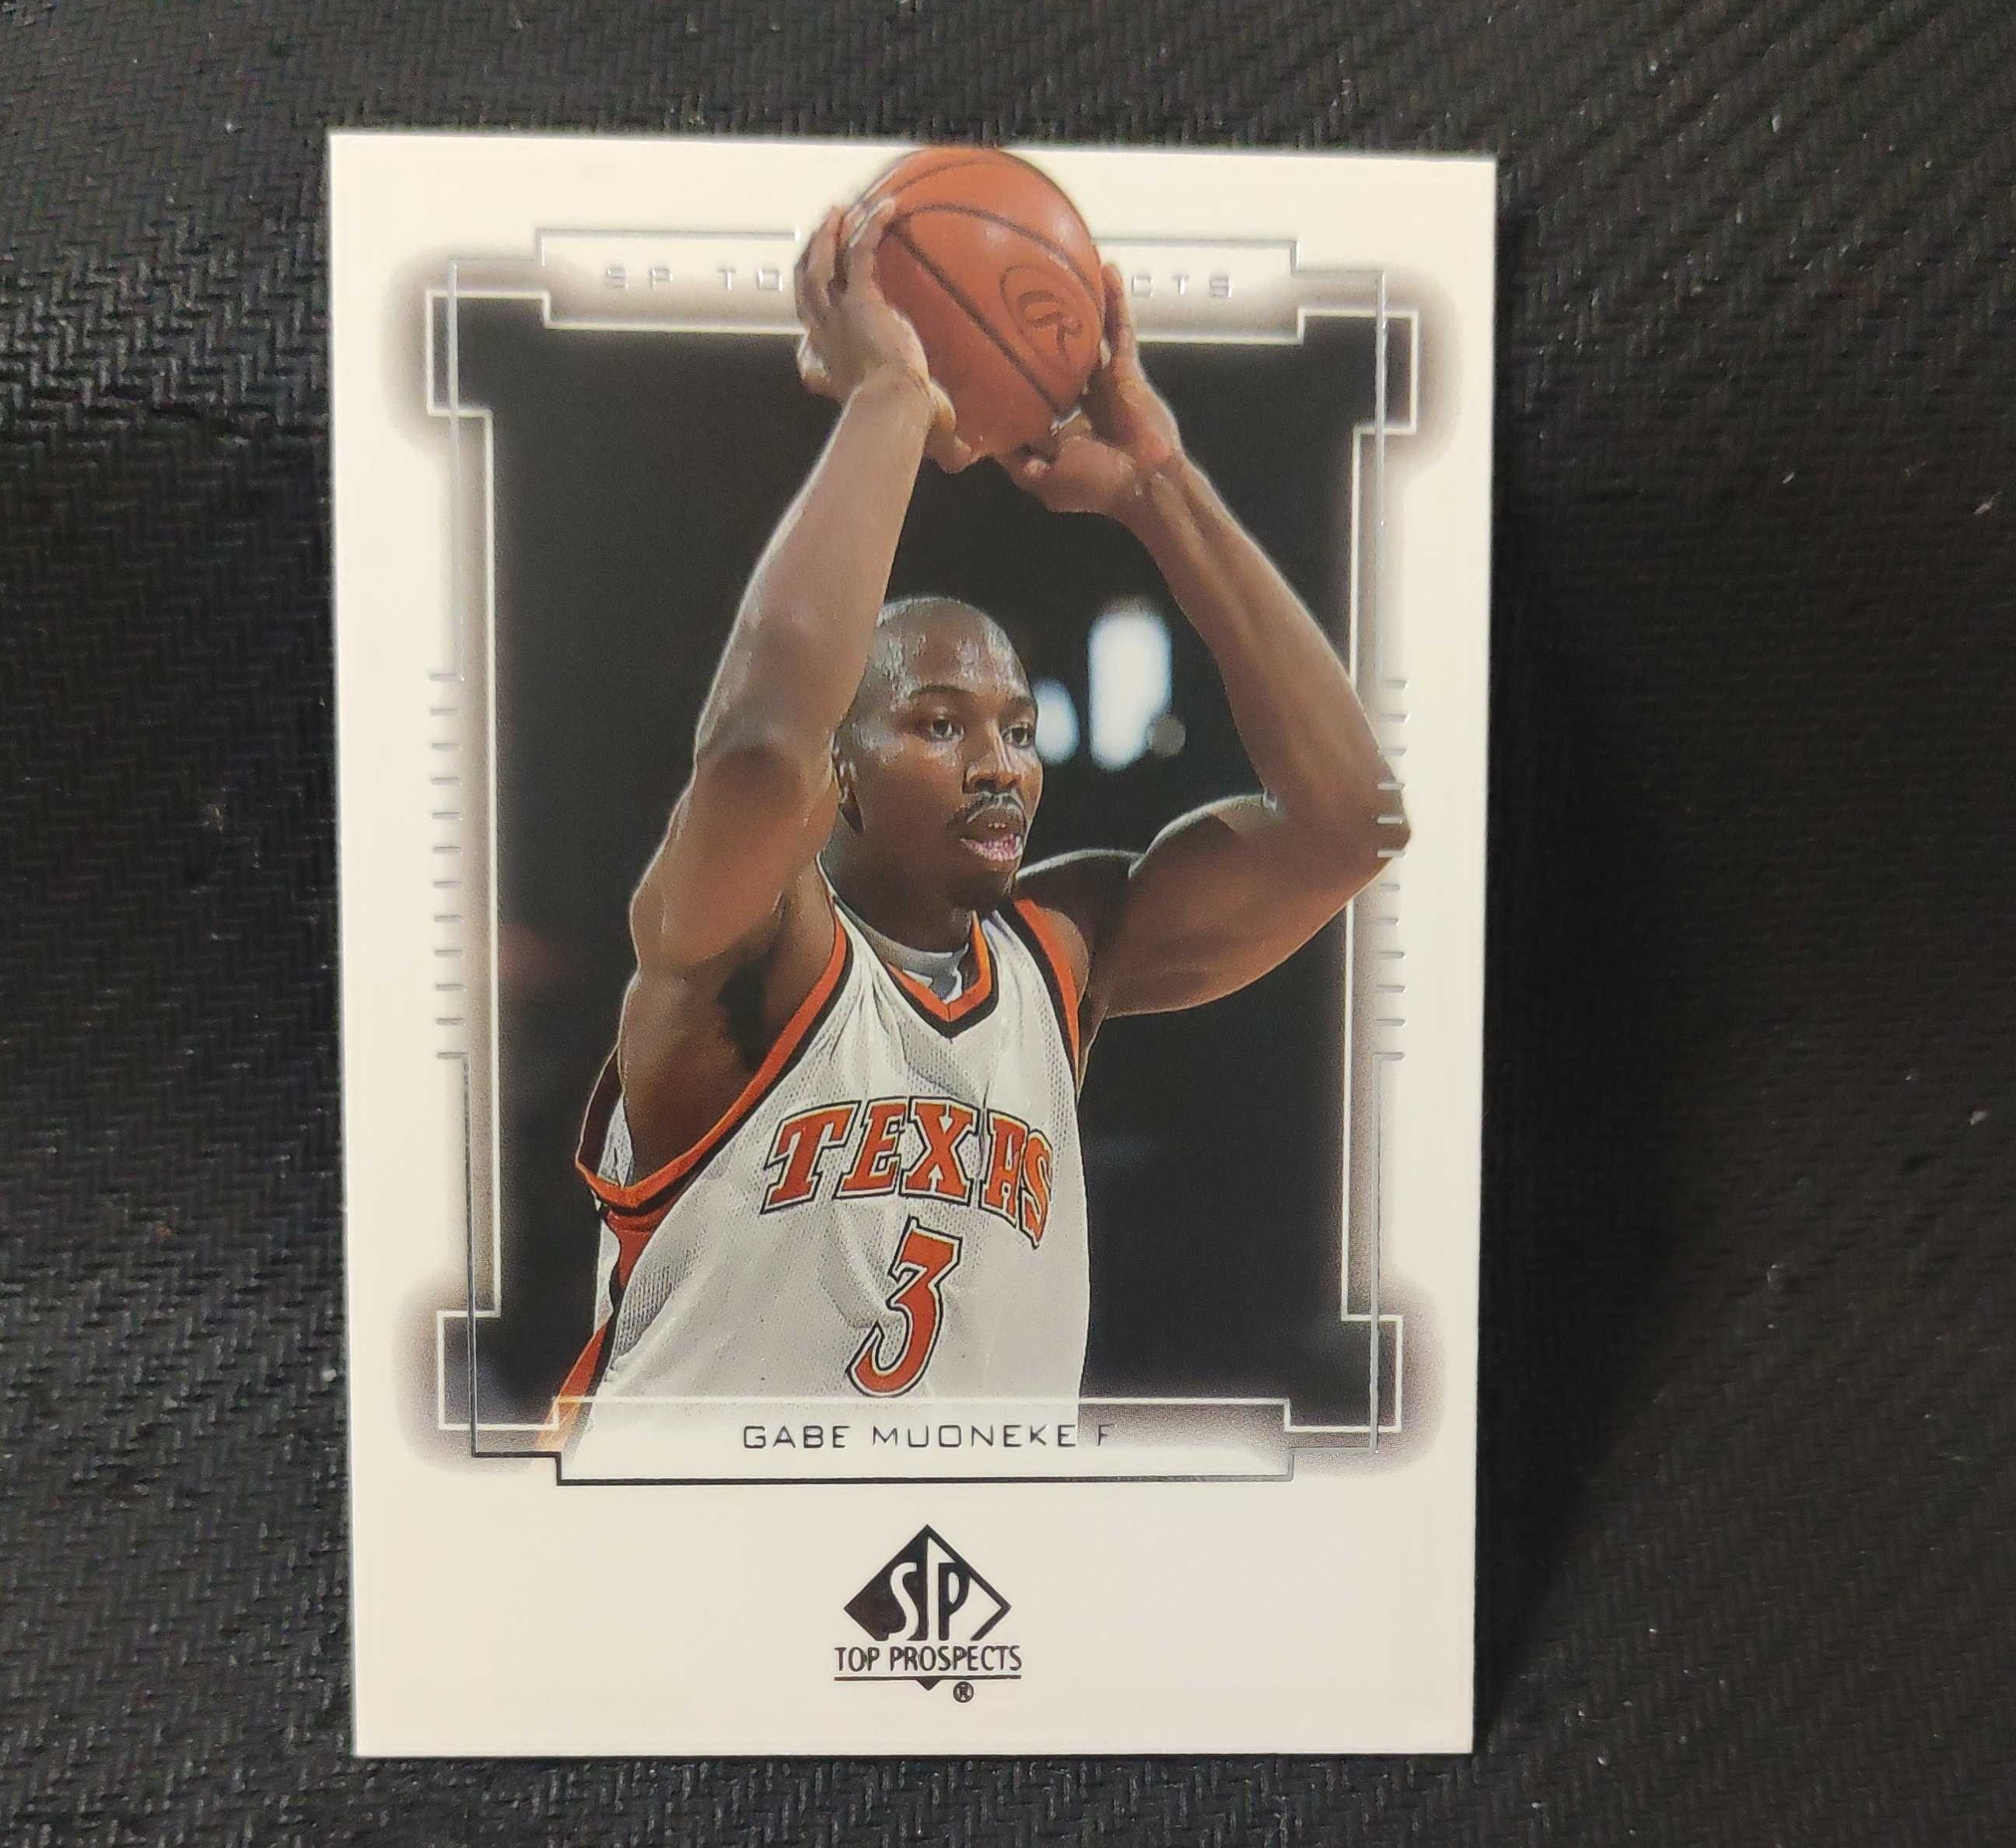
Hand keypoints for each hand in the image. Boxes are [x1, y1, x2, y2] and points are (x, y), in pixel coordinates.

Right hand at [793, 203, 975, 472]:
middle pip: (805, 282)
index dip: (812, 311)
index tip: (822, 299)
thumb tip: (966, 462)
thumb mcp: (921, 428)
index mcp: (826, 362)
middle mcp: (823, 335)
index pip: (809, 330)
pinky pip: (859, 251)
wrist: (895, 410)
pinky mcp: (858, 299)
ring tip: (841, 209)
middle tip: (825, 230)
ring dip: (828, 231)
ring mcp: (836, 314)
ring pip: (819, 259)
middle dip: (811, 253)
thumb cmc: (905, 428)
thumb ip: (943, 441)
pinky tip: (889, 207)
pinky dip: (870, 226)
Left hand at [1002, 265, 1181, 519]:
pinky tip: (1108, 270)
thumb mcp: (1042, 480)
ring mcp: (1105, 380)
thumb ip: (1015, 461)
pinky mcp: (1127, 369)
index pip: (1033, 391)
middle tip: (1019, 295)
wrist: (1145, 484)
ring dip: (1080, 303)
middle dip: (1043, 328)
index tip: (987, 347)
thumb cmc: (1096, 486)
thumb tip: (982, 442)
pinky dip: (1115, 301)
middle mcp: (1080, 396)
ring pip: (1089, 334)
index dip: (1015, 371)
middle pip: (1058, 353)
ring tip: (1063, 266)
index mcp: (1060, 423)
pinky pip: (1119, 328)